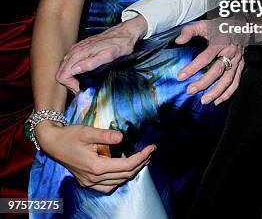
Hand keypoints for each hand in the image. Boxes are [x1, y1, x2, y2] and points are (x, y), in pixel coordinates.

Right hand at [36, 120, 154, 192]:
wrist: (53, 143)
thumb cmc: (70, 135)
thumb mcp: (88, 132)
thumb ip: (105, 135)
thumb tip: (122, 137)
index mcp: (95, 167)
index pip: (125, 165)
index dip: (141, 157)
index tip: (151, 148)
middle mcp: (93, 178)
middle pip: (124, 175)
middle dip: (140, 164)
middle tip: (150, 152)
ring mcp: (89, 182)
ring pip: (117, 182)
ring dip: (131, 172)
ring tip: (142, 160)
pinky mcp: (86, 181)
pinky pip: (107, 186)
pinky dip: (118, 179)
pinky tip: (124, 170)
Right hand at [56, 16, 147, 92]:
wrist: (125, 31)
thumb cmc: (120, 44)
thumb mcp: (108, 56)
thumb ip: (90, 63)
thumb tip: (74, 70)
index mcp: (80, 53)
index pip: (63, 75)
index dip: (70, 86)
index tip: (81, 89)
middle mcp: (76, 50)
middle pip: (61, 72)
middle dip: (69, 83)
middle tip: (82, 88)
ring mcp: (78, 48)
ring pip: (64, 67)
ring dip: (70, 77)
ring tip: (83, 83)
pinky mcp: (81, 47)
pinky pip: (70, 61)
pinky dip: (73, 70)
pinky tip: (83, 73)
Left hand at [175, 20, 244, 105]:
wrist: (242, 25)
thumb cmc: (220, 26)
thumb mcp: (205, 24)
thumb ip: (190, 30)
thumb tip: (178, 41)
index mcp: (220, 42)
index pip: (205, 57)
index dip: (192, 68)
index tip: (180, 76)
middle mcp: (230, 53)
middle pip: (217, 71)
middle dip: (203, 83)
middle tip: (190, 90)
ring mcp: (237, 61)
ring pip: (228, 80)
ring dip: (216, 92)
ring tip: (203, 100)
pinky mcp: (241, 66)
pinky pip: (236, 83)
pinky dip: (227, 94)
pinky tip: (217, 101)